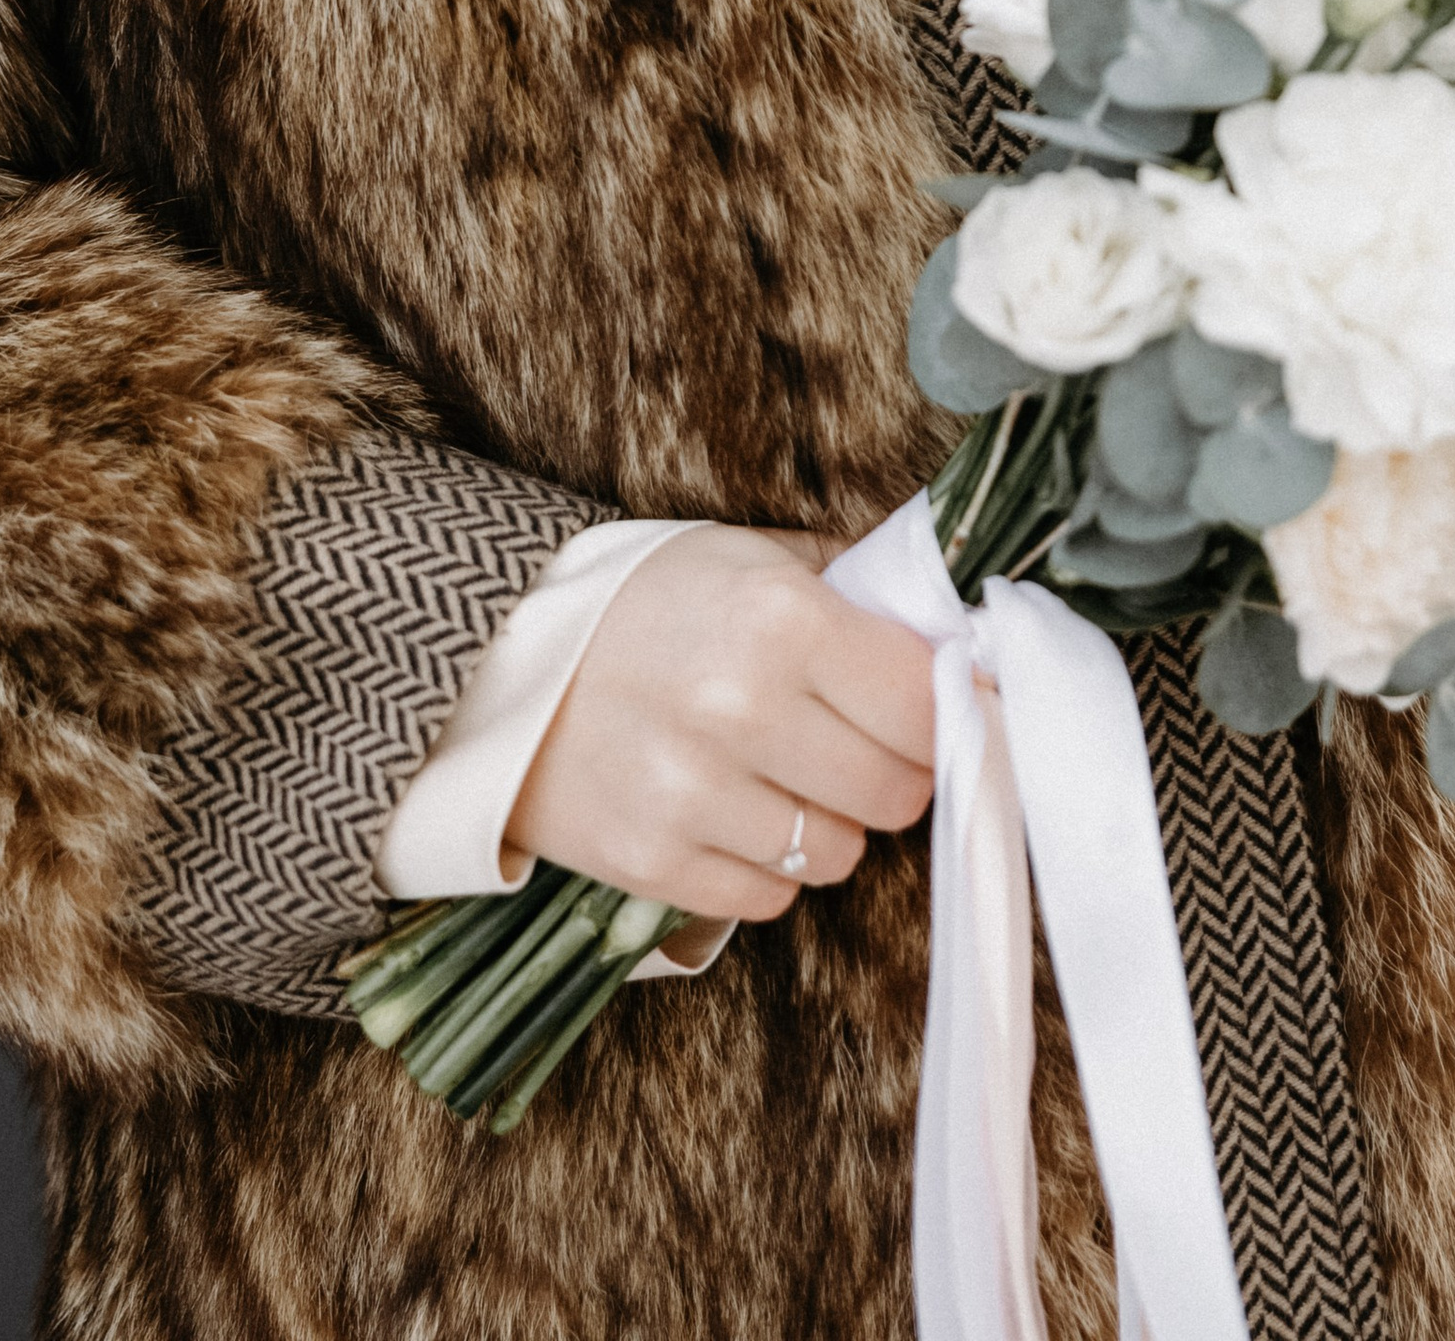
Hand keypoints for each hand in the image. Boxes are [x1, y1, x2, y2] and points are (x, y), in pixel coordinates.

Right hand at [504, 525, 937, 924]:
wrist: (499, 659)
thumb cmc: (646, 601)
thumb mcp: (752, 557)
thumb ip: (855, 589)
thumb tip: (954, 631)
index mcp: (781, 620)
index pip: (925, 702)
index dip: (944, 710)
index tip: (937, 706)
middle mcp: (742, 710)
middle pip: (895, 789)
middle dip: (893, 768)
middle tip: (862, 742)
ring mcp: (693, 796)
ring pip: (838, 852)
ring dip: (830, 820)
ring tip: (786, 773)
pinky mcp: (653, 864)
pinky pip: (769, 897)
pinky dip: (768, 864)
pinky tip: (736, 811)